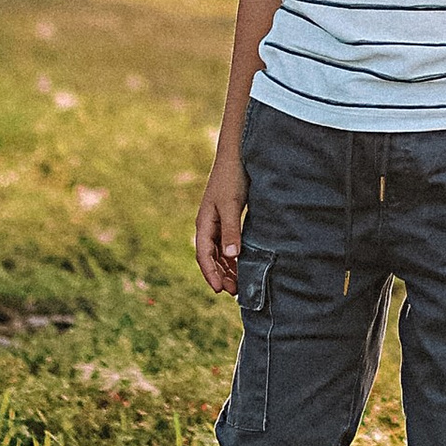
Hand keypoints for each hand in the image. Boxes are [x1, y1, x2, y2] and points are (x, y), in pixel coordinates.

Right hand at [195, 150, 245, 295]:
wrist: (236, 154)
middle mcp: (208, 224)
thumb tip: (231, 257)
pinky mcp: (228, 216)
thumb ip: (231, 230)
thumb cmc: (232, 177)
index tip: (219, 290)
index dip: (210, 274)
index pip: (204, 255)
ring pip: (219, 251)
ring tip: (238, 283)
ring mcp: (217, 220)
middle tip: (233, 291)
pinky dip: (233, 255)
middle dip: (220, 274)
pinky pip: (227, 242)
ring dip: (227, 267)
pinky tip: (241, 262)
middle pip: (211, 256)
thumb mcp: (231, 204)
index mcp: (204, 223)